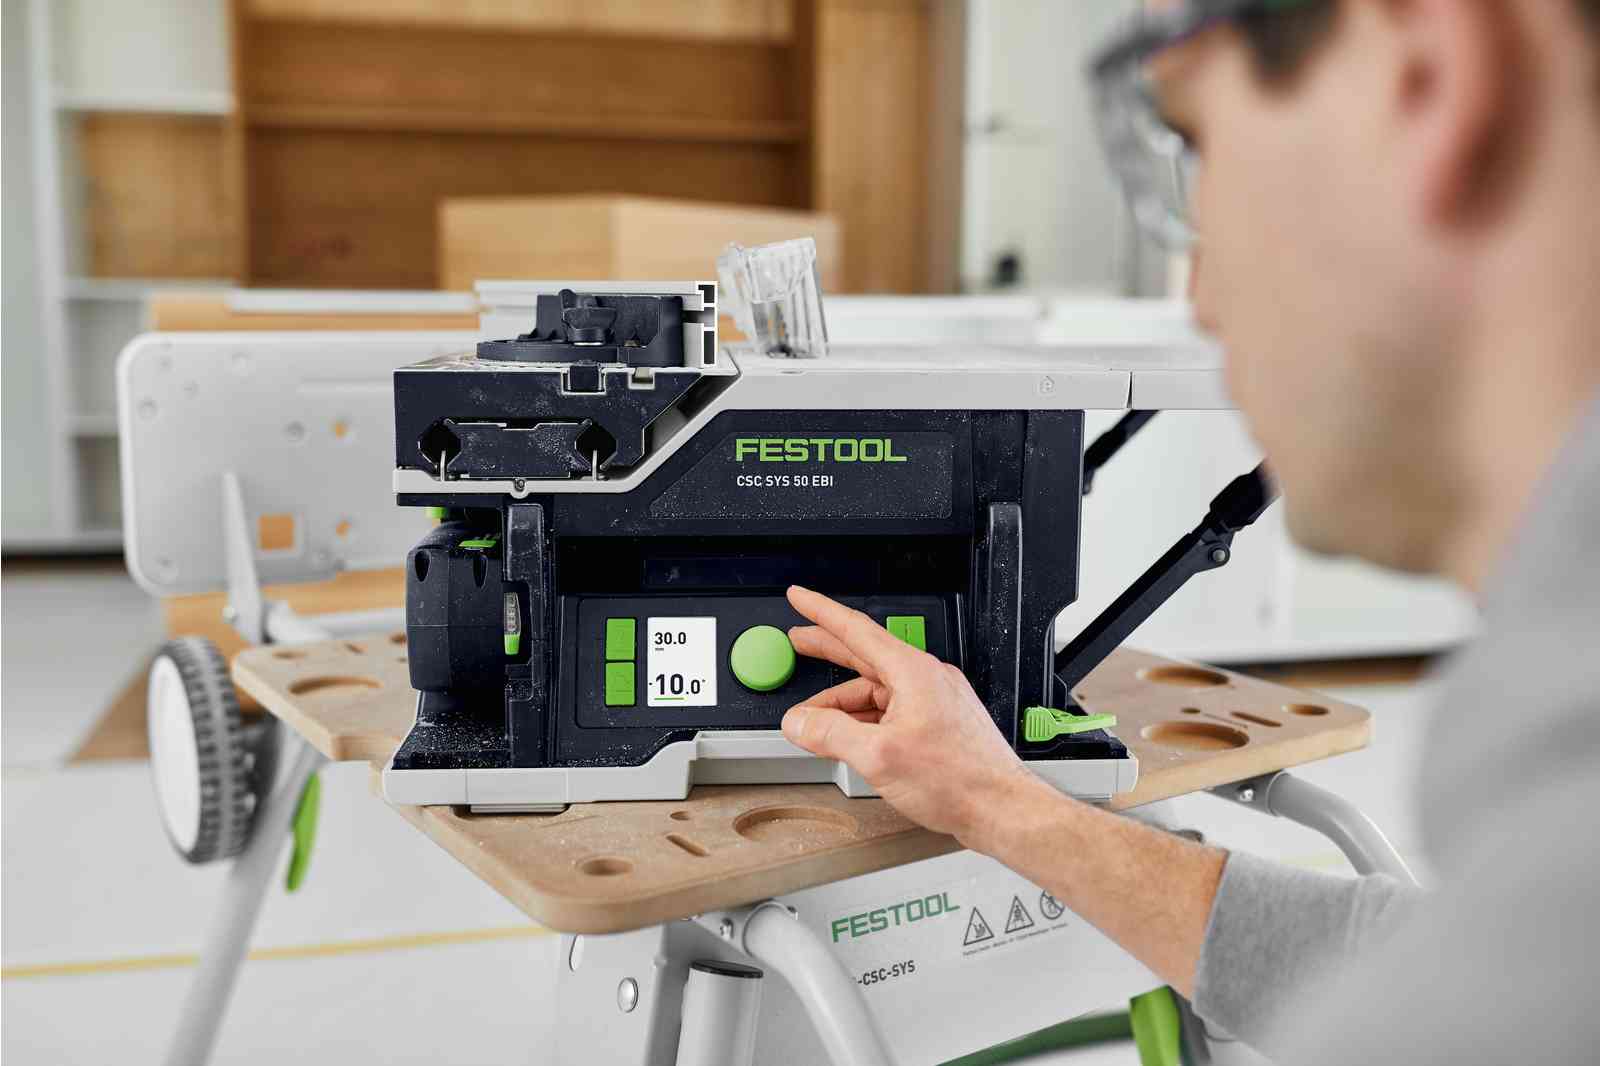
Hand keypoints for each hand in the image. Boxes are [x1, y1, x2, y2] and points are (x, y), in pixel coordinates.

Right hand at [779, 585, 1035, 847]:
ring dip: (841, 704)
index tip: (800, 597)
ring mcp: (934, 700)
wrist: (1002, 808)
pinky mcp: (938, 723)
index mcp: (912, 672)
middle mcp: (925, 679)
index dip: (821, 611)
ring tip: (812, 722)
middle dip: (827, 649)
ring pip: (875, 691)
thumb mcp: (879, 756)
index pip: (856, 630)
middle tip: (797, 641)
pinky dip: (864, 720)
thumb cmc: (959, 780)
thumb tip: (799, 722)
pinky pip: (891, 710)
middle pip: (864, 656)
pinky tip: (847, 737)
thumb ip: (830, 734)